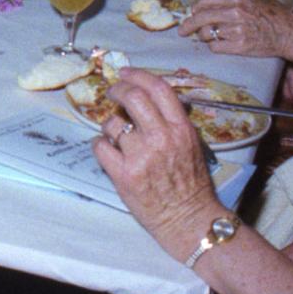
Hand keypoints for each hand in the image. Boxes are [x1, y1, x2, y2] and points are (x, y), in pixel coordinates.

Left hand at [92, 69, 224, 256]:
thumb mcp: (192, 145)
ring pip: (112, 123)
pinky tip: (107, 150)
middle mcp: (161, 138)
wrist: (188, 220)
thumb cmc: (191, 184)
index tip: (126, 73)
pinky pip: (100, 146)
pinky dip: (100, 144)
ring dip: (110, 124)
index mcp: (181, 129)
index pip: (158, 89)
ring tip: (116, 135)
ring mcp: (140, 156)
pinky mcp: (123, 174)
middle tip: (113, 93)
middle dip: (118, 90)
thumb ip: (173, 122)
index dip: (139, 75)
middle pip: (132, 97)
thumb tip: (149, 97)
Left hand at [178, 0, 292, 59]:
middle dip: (188, 25)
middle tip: (183, 30)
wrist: (289, 33)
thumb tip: (204, 5)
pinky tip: (222, 44)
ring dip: (205, 36)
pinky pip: (215, 47)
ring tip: (212, 36)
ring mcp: (236, 30)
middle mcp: (234, 12)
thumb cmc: (271, 15)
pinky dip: (215, 46)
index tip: (192, 12)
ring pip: (206, 33)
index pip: (204, 0)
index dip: (196, 7)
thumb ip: (229, 0)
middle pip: (200, 17)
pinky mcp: (239, 46)